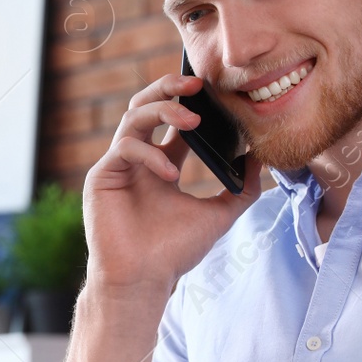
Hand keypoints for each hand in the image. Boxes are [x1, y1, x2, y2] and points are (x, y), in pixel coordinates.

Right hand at [84, 71, 261, 292]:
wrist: (143, 280)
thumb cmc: (173, 252)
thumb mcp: (217, 216)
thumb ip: (240, 191)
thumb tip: (259, 160)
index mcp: (160, 165)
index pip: (172, 121)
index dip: (190, 101)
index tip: (214, 91)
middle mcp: (138, 160)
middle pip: (147, 105)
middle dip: (169, 87)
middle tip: (196, 82)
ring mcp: (118, 166)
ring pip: (134, 116)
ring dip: (164, 111)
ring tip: (192, 120)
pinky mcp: (102, 176)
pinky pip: (125, 147)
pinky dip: (150, 154)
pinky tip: (170, 174)